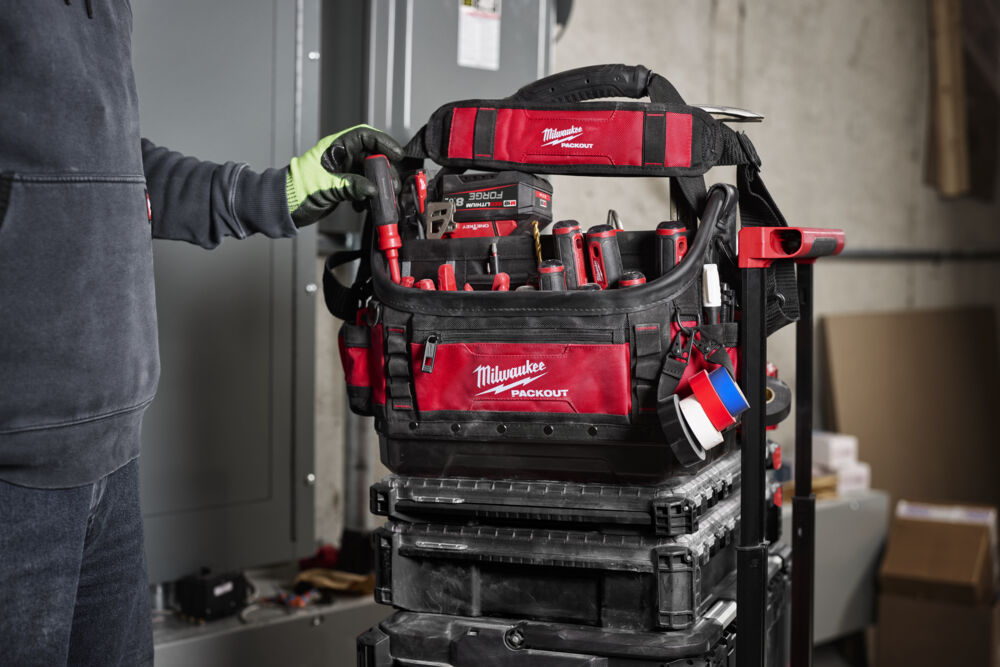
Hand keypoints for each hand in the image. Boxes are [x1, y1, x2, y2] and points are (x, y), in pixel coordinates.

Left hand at [285, 124, 403, 226]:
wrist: (284, 207)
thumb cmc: (295, 190)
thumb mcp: (325, 186)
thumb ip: (350, 186)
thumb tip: (372, 189)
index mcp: (335, 148)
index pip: (365, 137)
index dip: (384, 143)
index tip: (397, 155)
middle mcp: (341, 157)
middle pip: (372, 157)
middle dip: (385, 171)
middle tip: (392, 186)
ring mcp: (343, 172)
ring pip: (371, 174)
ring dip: (380, 186)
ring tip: (384, 198)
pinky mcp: (344, 186)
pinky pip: (364, 188)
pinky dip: (370, 196)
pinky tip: (367, 205)